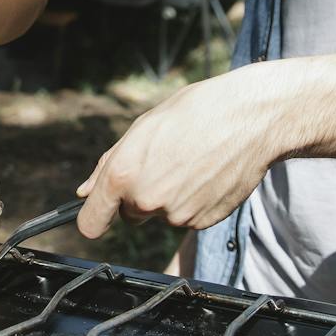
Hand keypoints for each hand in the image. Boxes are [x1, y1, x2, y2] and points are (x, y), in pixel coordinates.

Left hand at [75, 69, 292, 237]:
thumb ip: (108, 165)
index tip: (100, 213)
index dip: (94, 217)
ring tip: (192, 162)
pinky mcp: (202, 222)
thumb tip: (85, 192)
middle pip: (130, 214)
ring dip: (170, 196)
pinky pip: (187, 217)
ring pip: (162, 214)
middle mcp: (146, 201)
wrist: (249, 119)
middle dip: (139, 196)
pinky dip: (193, 202)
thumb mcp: (142, 128)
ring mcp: (175, 216)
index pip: (91, 222)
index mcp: (123, 175)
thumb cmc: (195, 113)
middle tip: (165, 163)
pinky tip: (207, 174)